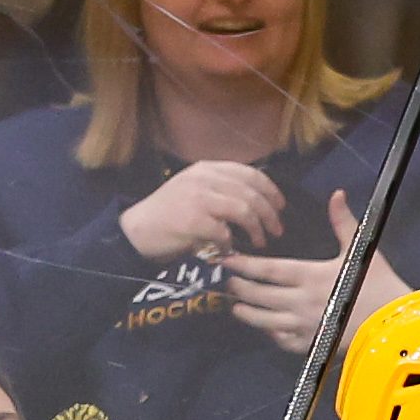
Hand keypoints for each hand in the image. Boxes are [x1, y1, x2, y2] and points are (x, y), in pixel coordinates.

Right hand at [118, 160, 286, 261]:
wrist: (138, 230)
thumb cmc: (171, 214)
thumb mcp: (196, 190)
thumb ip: (222, 189)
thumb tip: (260, 200)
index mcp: (206, 169)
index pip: (250, 173)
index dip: (271, 190)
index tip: (281, 206)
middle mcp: (203, 178)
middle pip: (251, 193)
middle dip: (270, 214)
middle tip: (277, 231)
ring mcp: (197, 198)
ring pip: (244, 210)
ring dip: (257, 230)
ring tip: (259, 242)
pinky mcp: (192, 220)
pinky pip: (225, 232)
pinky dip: (231, 244)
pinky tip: (228, 250)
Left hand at [222, 189, 408, 355]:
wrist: (395, 324)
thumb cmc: (379, 285)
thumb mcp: (360, 251)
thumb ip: (343, 223)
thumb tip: (336, 194)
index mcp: (310, 276)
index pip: (267, 269)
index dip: (244, 265)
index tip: (226, 260)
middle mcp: (302, 302)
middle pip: (258, 295)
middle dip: (237, 288)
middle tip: (223, 281)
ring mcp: (305, 326)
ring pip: (264, 320)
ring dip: (246, 313)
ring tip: (234, 306)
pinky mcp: (311, 345)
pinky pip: (281, 340)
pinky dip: (269, 334)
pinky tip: (264, 327)